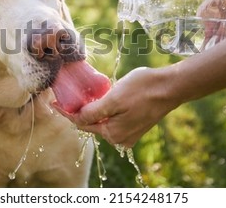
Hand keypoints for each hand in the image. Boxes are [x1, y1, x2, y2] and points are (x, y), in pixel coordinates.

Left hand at [56, 67, 181, 147]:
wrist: (170, 86)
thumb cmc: (143, 89)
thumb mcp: (114, 98)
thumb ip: (94, 112)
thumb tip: (77, 118)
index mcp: (112, 134)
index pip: (81, 123)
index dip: (67, 112)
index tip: (54, 102)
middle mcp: (120, 139)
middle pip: (92, 124)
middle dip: (79, 111)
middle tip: (67, 97)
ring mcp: (129, 134)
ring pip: (103, 121)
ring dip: (93, 110)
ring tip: (83, 96)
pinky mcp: (136, 126)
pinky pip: (114, 120)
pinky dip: (105, 111)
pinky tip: (102, 99)